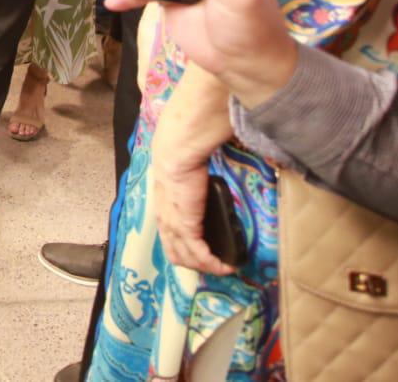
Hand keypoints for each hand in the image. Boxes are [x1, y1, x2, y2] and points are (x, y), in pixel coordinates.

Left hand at [150, 76, 237, 276]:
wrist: (184, 131)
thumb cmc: (194, 130)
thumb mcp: (197, 146)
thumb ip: (211, 157)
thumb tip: (236, 153)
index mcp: (165, 186)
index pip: (168, 221)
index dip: (183, 238)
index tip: (202, 245)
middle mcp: (162, 203)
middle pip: (171, 243)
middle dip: (193, 258)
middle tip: (215, 263)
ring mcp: (170, 213)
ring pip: (181, 251)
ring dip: (203, 264)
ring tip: (223, 267)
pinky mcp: (183, 220)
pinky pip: (196, 251)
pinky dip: (211, 262)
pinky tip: (225, 266)